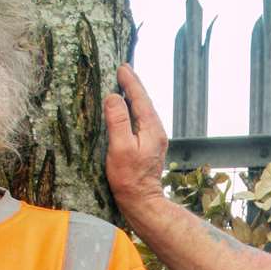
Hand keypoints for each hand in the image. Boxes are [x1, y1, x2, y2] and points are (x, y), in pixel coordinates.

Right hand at [104, 65, 167, 219]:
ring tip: (125, 84)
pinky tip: (127, 110)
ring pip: (143, 111)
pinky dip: (134, 109)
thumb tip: (114, 97)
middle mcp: (156, 131)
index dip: (130, 82)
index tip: (121, 67)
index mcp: (151, 128)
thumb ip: (118, 120)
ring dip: (134, 97)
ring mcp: (154, 139)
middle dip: (134, 85)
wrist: (143, 202)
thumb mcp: (120, 147)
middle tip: (124, 69)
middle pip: (144, 102)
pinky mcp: (149, 147)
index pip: (140, 98)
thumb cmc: (130, 178)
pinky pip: (141, 120)